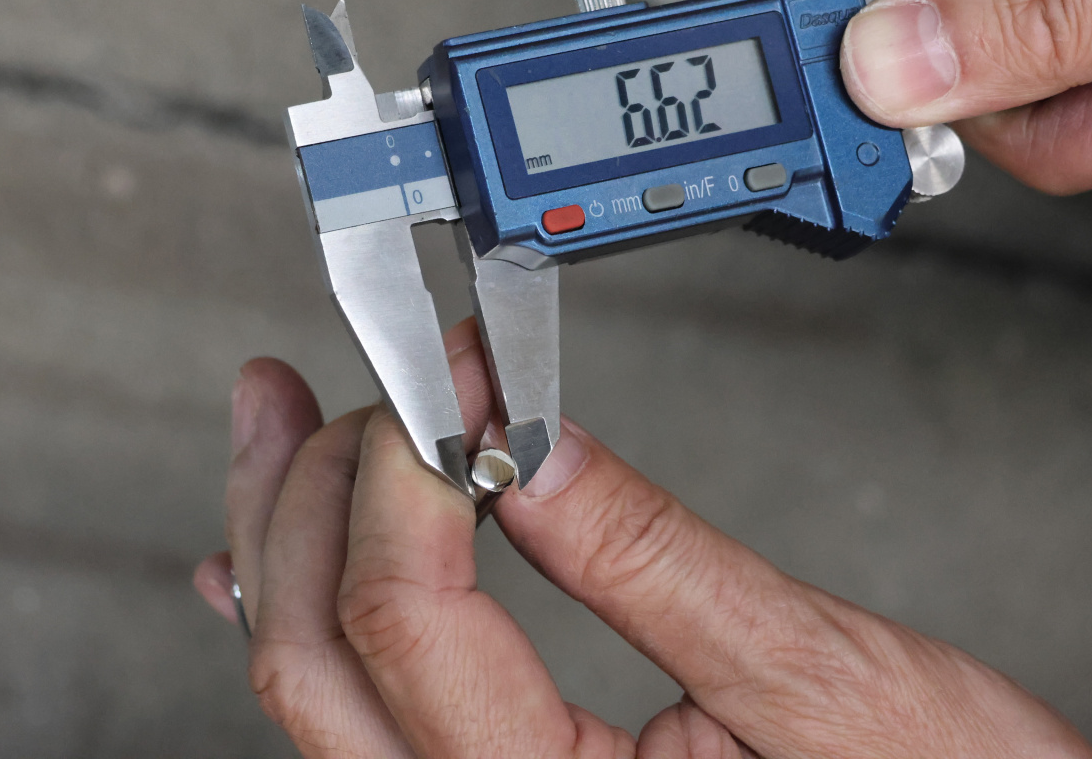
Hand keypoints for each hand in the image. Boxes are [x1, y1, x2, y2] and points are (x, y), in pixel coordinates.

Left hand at [194, 318, 1091, 757]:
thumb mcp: (813, 674)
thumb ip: (650, 558)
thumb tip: (526, 438)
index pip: (406, 622)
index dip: (407, 468)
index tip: (446, 368)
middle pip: (318, 662)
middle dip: (311, 500)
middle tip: (326, 390)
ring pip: (321, 692)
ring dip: (293, 548)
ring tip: (283, 438)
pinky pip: (362, 723)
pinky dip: (320, 622)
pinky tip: (278, 567)